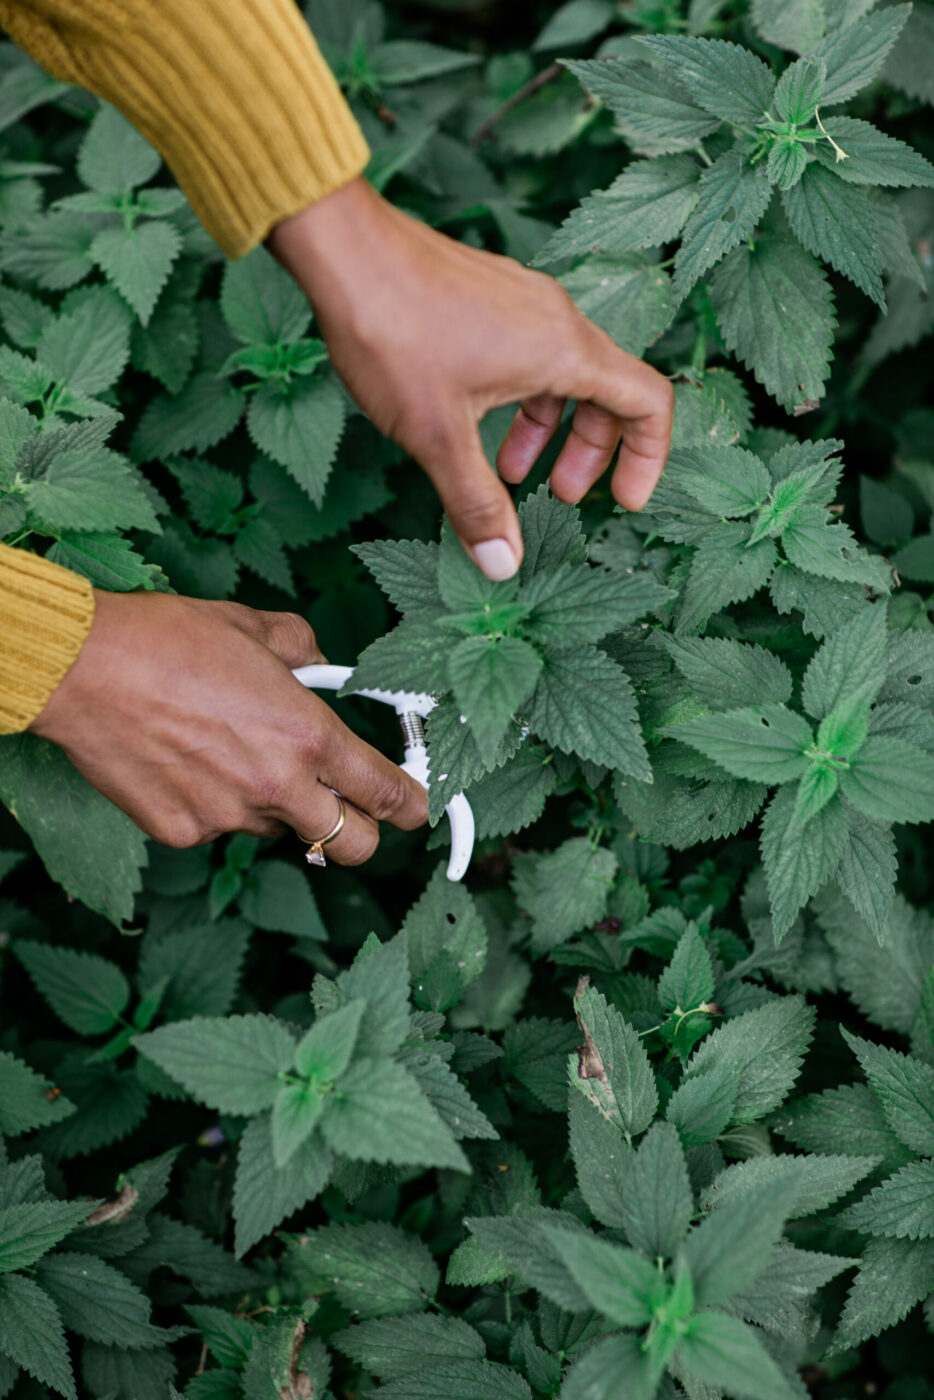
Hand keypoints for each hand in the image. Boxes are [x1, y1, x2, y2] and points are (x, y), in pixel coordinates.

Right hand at [28, 592, 426, 858]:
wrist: (83, 667)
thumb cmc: (168, 639)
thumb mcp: (255, 627)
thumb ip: (303, 650)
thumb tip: (317, 664)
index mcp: (309, 736)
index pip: (386, 792)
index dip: (412, 806)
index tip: (417, 808)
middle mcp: (277, 786)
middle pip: (352, 847)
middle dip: (358, 833)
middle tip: (343, 807)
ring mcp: (228, 816)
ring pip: (275, 828)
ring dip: (272, 803)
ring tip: (228, 751)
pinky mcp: (181, 833)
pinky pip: (217, 827)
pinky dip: (213, 803)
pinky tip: (185, 761)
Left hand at [268, 177, 673, 581]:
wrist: (342, 248)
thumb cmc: (393, 333)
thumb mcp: (438, 436)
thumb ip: (477, 503)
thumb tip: (504, 564)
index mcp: (564, 351)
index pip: (647, 401)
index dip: (648, 457)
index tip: (624, 498)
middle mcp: (555, 318)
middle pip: (608, 390)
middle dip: (591, 451)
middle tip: (560, 496)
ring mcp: (521, 300)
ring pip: (562, 371)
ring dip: (547, 427)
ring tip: (508, 471)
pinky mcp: (488, 293)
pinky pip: (528, 350)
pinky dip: (518, 395)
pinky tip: (471, 420)